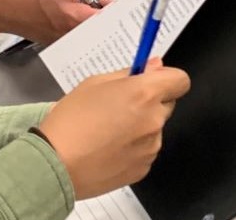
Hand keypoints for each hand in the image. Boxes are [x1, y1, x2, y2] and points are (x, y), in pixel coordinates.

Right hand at [4, 0, 115, 44]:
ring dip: (102, 22)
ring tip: (107, 9)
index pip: (112, 18)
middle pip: (106, 29)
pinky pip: (81, 36)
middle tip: (126, 6)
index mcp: (76, 18)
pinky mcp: (60, 44)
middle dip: (117, 17)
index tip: (136, 3)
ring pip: (94, 34)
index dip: (126, 10)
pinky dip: (88, 26)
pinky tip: (88, 16)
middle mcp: (74, 35)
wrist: (5, 7)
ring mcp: (66, 42)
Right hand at [37, 62, 190, 198]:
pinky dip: (133, 148)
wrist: (55, 164)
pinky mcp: (143, 168)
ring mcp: (151, 147)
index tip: (153, 81)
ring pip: (155, 129)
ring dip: (141, 126)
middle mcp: (154, 120)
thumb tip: (155, 66)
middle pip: (167, 104)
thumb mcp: (95, 83)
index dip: (167, 78)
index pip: (180, 80)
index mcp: (145, 94)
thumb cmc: (71, 121)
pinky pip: (145, 150)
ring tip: (108, 131)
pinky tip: (108, 149)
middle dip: (151, 102)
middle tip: (121, 106)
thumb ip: (130, 73)